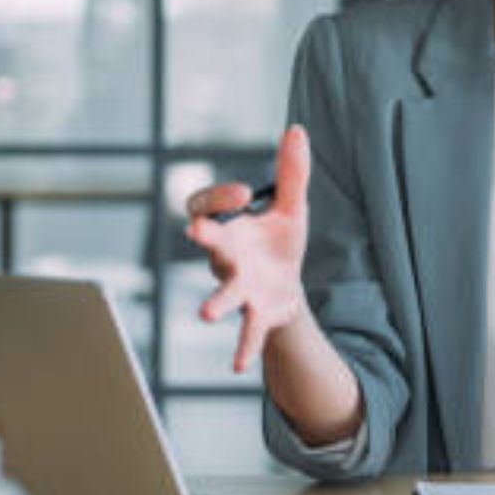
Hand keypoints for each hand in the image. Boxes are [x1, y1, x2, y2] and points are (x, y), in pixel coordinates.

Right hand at [186, 124, 310, 371]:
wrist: (287, 286)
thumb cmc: (278, 244)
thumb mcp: (290, 207)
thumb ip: (291, 173)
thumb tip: (297, 129)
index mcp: (230, 228)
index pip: (204, 207)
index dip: (219, 198)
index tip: (244, 193)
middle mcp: (227, 258)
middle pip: (211, 247)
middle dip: (206, 238)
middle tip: (197, 232)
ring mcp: (239, 288)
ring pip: (223, 294)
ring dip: (216, 302)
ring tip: (207, 314)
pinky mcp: (257, 313)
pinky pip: (247, 332)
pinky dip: (243, 347)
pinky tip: (237, 366)